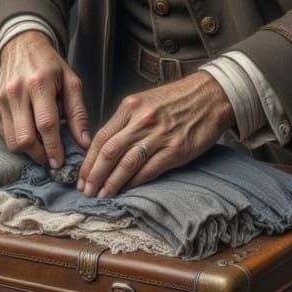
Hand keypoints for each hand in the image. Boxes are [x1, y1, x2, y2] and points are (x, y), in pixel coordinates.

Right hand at [0, 31, 89, 169]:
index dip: (54, 148)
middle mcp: (14, 91)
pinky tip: (27, 128)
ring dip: (28, 150)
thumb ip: (78, 113)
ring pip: (11, 142)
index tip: (60, 163)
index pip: (46, 125)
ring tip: (41, 144)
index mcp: (39, 83)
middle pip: (24, 139)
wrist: (20, 47)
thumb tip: (84, 143)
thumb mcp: (71, 82)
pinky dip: (16, 138)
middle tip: (51, 157)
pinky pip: (3, 135)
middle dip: (40, 154)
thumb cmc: (50, 66)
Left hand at [78, 72, 235, 197]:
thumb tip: (106, 147)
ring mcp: (159, 135)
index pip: (101, 137)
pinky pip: (149, 170)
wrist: (211, 96)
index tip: (81, 176)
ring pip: (126, 163)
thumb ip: (126, 121)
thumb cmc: (177, 100)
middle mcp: (142, 120)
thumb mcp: (145, 101)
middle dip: (94, 175)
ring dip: (111, 183)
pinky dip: (135, 183)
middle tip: (86, 191)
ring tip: (101, 195)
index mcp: (130, 107)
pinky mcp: (176, 149)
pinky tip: (126, 191)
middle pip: (109, 152)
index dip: (88, 160)